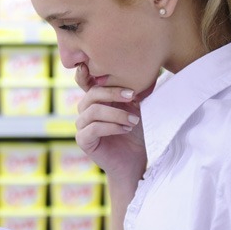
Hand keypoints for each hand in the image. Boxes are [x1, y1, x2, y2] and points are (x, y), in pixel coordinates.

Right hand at [74, 64, 151, 183]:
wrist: (134, 161)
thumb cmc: (136, 134)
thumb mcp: (138, 110)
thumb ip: (137, 94)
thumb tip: (148, 76)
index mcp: (96, 100)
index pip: (85, 82)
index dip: (87, 74)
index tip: (107, 69)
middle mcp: (86, 111)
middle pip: (91, 94)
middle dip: (113, 93)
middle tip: (132, 96)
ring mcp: (82, 126)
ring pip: (93, 111)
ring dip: (116, 114)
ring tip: (133, 121)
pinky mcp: (83, 141)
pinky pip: (93, 128)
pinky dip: (111, 127)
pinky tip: (125, 129)